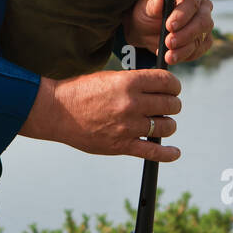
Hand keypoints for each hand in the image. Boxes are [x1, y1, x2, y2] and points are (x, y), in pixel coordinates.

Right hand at [17, 71, 182, 162]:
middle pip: (171, 104)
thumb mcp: (110, 78)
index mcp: (129, 82)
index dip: (174, 85)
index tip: (173, 89)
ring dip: (167, 125)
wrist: (57, 111)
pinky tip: (174, 152)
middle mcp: (131, 103)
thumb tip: (160, 88)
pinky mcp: (121, 146)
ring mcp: (127, 126)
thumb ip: (135, 83)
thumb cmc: (82, 92)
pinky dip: (168, 154)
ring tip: (161, 124)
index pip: (167, 82)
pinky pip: (154, 152)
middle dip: (172, 105)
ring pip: (166, 127)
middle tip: (167, 106)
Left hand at [123, 0, 214, 64]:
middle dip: (185, 34)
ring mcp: (205, 24)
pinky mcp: (203, 41)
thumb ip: (153, 5)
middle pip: (202, 21)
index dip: (182, 14)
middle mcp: (202, 6)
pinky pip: (199, 50)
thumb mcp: (145, 7)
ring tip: (168, 56)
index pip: (191, 1)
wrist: (146, 28)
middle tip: (168, 43)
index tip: (169, 26)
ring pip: (201, 38)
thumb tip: (160, 1)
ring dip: (184, 49)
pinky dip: (185, 55)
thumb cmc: (147, 12)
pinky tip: (172, 57)